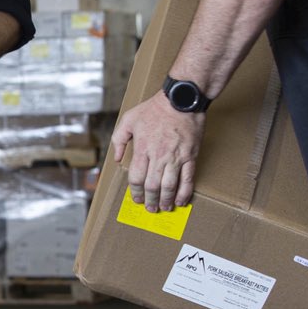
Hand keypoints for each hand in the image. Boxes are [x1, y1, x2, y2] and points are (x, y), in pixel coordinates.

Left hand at [110, 95, 204, 212]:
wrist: (181, 99)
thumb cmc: (155, 108)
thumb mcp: (129, 119)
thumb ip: (119, 140)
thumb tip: (116, 159)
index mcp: (143, 148)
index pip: (137, 178)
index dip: (136, 192)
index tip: (136, 199)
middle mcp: (159, 155)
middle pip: (152, 186)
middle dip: (150, 201)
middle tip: (150, 208)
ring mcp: (176, 157)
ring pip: (169, 186)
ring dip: (166, 200)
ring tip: (164, 207)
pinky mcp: (191, 156)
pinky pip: (188, 179)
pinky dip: (184, 193)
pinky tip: (181, 201)